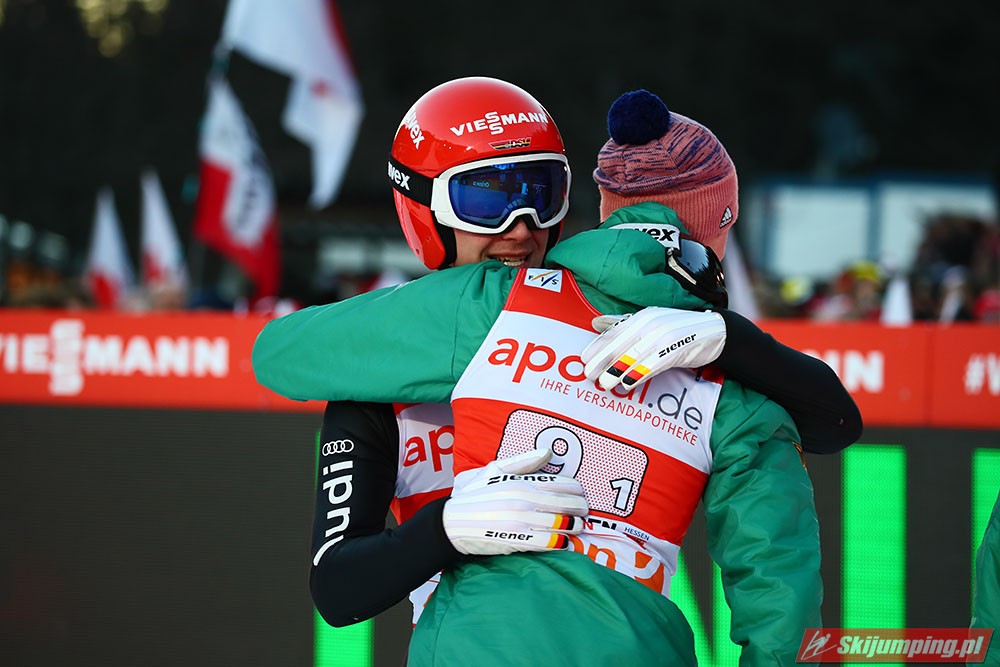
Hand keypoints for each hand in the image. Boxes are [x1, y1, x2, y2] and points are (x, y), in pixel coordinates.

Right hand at [442, 448, 587, 555]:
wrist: (451, 523)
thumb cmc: (473, 495)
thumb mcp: (494, 470)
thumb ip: (523, 461)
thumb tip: (547, 452)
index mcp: (521, 481)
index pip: (561, 483)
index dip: (577, 490)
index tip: (581, 494)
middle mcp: (525, 499)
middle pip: (566, 504)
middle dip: (580, 508)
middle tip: (584, 512)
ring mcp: (522, 520)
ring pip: (561, 523)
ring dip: (575, 526)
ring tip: (578, 527)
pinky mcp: (517, 540)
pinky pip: (548, 542)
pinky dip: (561, 543)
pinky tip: (566, 542)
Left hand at [581, 307, 726, 389]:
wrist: (715, 332)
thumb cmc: (679, 329)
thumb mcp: (651, 322)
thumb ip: (623, 324)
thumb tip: (596, 323)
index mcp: (643, 316)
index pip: (615, 331)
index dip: (598, 346)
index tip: (583, 359)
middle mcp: (651, 322)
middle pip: (621, 343)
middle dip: (602, 361)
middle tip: (588, 375)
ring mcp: (664, 334)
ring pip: (635, 354)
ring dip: (617, 370)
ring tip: (604, 384)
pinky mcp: (677, 348)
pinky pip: (653, 363)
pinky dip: (639, 373)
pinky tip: (628, 383)